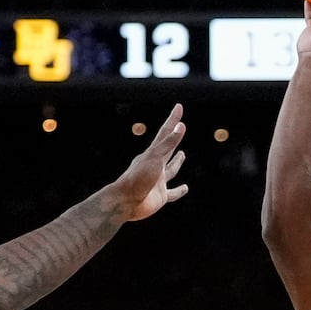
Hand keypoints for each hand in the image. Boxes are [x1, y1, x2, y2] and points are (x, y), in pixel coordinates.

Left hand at [108, 103, 187, 222]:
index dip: (173, 120)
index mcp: (153, 154)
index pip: (165, 133)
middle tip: (180, 126)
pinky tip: (185, 188)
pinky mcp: (160, 196)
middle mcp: (156, 166)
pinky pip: (173, 193)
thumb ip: (169, 143)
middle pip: (168, 148)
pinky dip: (180, 191)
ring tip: (182, 155)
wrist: (124, 202)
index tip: (179, 107)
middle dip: (174, 137)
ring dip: (177, 162)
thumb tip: (181, 126)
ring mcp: (158, 181)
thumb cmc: (137, 178)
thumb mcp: (155, 158)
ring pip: (171, 170)